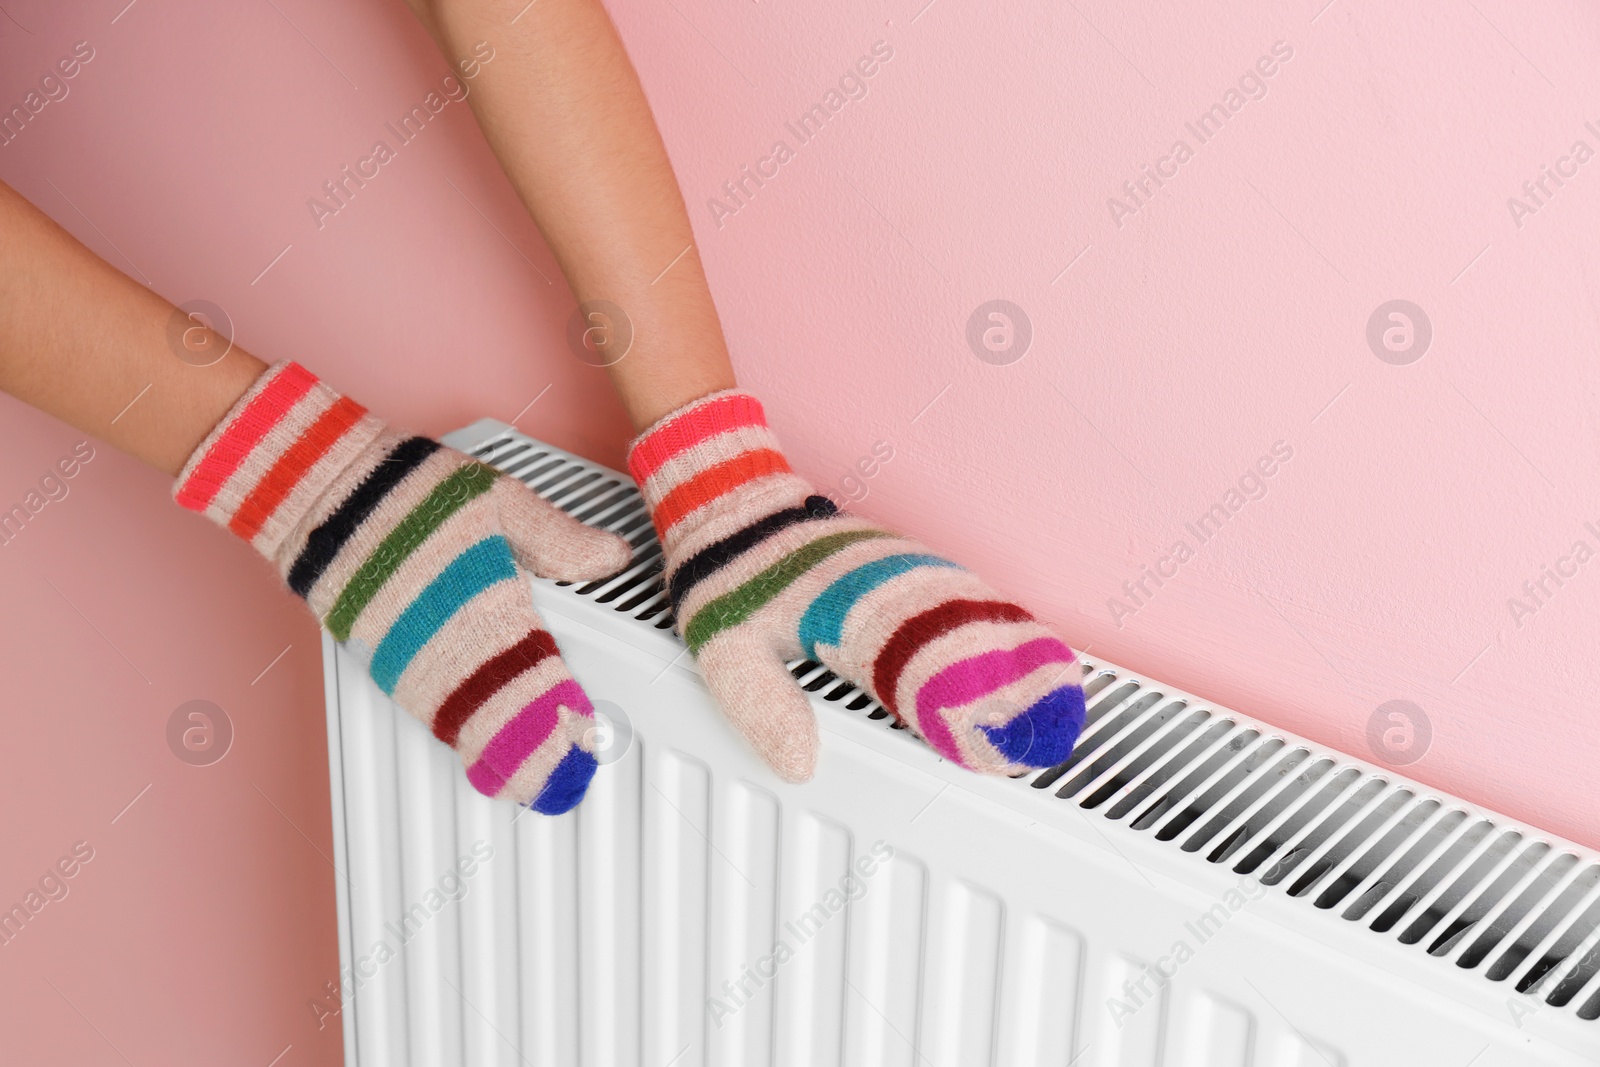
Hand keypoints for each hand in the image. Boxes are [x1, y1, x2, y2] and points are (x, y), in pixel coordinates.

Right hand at [175, 362, 630, 812]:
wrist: (323, 495)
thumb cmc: (411, 491)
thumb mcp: (498, 499)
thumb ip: (558, 537)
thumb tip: (611, 556)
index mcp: (485, 599)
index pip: (534, 670)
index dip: (559, 712)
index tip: (585, 741)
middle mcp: (447, 637)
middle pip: (497, 710)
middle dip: (530, 753)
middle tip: (561, 788)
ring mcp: (409, 653)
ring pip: (458, 720)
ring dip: (491, 756)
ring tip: (522, 788)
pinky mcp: (378, 657)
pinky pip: (421, 708)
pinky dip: (451, 736)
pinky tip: (471, 754)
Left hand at [627, 391, 1084, 781]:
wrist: (732, 500)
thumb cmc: (729, 577)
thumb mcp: (725, 648)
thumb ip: (763, 704)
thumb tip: (800, 765)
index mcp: (842, 610)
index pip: (913, 668)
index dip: (954, 711)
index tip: (987, 750)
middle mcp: (885, 587)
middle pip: (962, 641)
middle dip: (1007, 693)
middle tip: (1046, 741)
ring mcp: (904, 572)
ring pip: (976, 614)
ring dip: (1020, 658)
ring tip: (1061, 703)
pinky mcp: (912, 568)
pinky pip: (969, 595)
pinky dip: (1008, 626)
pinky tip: (1036, 651)